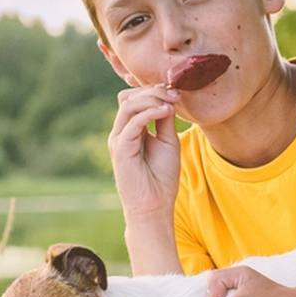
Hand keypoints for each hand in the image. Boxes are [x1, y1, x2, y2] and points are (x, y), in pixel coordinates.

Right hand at [108, 84, 180, 219]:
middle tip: (175, 94)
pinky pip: (132, 122)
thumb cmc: (161, 176)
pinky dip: (150, 113)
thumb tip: (168, 98)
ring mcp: (118, 139)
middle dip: (152, 92)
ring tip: (171, 103)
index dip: (153, 91)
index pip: (134, 98)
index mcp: (131, 129)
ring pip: (129, 105)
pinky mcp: (120, 148)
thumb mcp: (167, 141)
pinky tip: (166, 112)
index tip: (177, 92)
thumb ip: (165, 120)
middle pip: (129, 97)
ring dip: (152, 99)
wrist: (154, 205)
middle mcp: (121, 131)